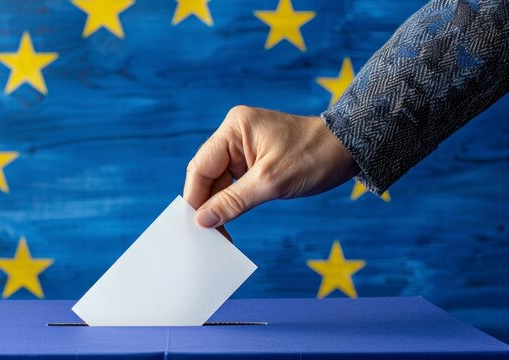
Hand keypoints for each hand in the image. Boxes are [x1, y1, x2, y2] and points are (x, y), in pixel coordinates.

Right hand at [183, 105, 358, 227]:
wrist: (350, 149)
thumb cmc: (314, 156)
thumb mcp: (271, 183)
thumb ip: (233, 201)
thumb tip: (202, 220)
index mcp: (234, 128)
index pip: (201, 166)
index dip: (195, 198)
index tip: (193, 226)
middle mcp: (235, 135)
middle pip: (208, 175)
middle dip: (208, 205)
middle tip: (206, 236)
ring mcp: (245, 148)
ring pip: (221, 183)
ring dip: (220, 207)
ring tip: (218, 235)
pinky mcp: (255, 160)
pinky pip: (236, 184)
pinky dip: (233, 203)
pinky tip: (229, 222)